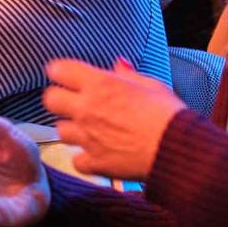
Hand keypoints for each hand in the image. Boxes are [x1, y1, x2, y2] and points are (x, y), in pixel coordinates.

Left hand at [42, 57, 187, 181]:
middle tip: (73, 103)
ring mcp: (87, 137)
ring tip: (89, 130)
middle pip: (50, 100)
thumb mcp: (152, 86)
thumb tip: (118, 64)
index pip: (59, 70)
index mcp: (100, 84)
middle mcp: (87, 109)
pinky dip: (85, 158)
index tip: (66, 75)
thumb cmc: (169, 114)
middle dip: (59, 99)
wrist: (177, 149)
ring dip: (72, 129)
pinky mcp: (94, 162)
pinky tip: (97, 154)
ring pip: (60, 130)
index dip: (61, 72)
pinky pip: (76, 160)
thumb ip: (128, 75)